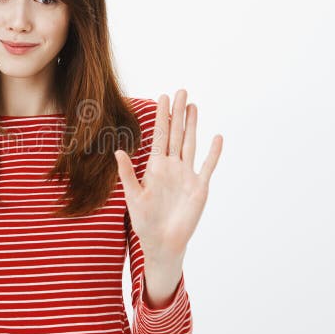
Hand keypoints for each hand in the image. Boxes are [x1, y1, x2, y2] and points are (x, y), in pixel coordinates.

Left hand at [115, 89, 222, 259]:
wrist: (162, 242)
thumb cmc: (145, 221)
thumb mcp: (133, 196)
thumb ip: (127, 174)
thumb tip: (118, 151)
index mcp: (155, 167)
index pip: (160, 135)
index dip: (162, 116)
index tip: (162, 97)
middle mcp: (172, 166)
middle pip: (176, 134)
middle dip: (178, 113)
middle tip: (181, 91)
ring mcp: (187, 175)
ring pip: (190, 144)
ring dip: (193, 126)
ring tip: (194, 106)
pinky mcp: (199, 187)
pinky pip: (207, 166)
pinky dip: (213, 153)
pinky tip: (217, 137)